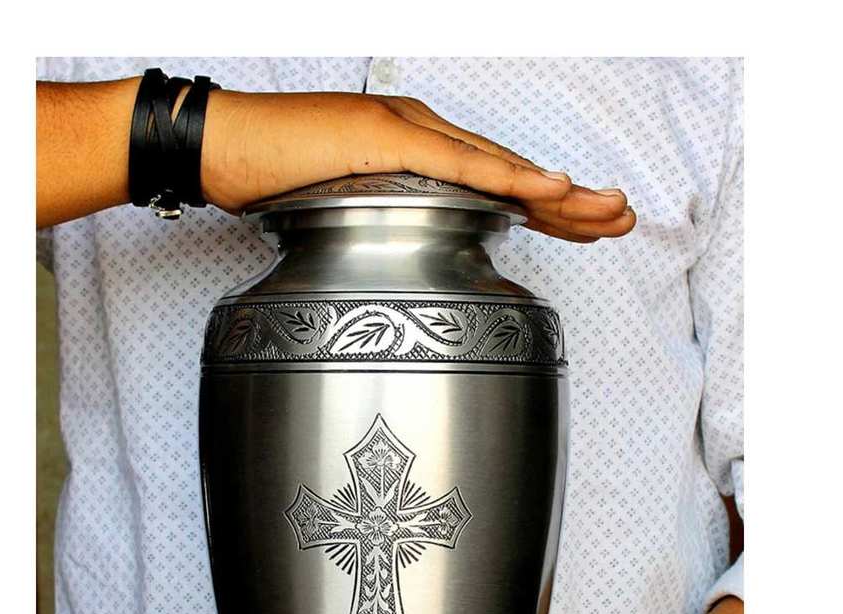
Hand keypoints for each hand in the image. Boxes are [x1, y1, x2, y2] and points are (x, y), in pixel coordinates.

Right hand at [201, 91, 634, 242]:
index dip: (545, 206)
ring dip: (560, 192)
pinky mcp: (385, 140)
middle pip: (512, 172)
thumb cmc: (273, 179)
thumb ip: (383, 220)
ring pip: (500, 166)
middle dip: (573, 201)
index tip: (586, 229)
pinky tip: (550, 190)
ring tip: (610, 211)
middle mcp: (423, 136)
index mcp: (416, 155)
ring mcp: (407, 133)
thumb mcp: (342, 208)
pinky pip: (458, 166)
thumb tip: (410, 251)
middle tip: (623, 220)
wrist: (219, 147)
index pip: (494, 184)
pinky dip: (507, 180)